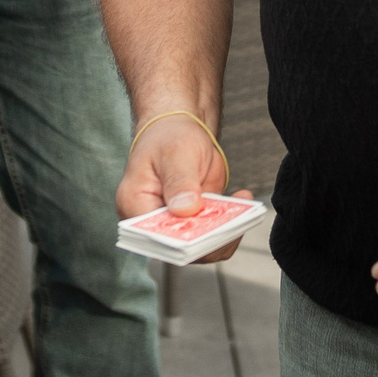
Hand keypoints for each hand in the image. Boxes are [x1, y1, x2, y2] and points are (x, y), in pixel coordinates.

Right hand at [118, 112, 251, 264]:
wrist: (180, 129)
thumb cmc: (168, 137)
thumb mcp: (175, 153)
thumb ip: (179, 181)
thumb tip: (185, 209)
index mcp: (135, 205)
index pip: (154, 236)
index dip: (179, 240)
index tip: (205, 229)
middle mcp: (152, 220)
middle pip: (179, 247)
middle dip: (208, 238)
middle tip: (232, 219)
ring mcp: (175, 223)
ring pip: (201, 247)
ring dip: (225, 231)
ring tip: (241, 204)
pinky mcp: (196, 221)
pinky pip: (214, 235)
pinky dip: (232, 223)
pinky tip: (242, 198)